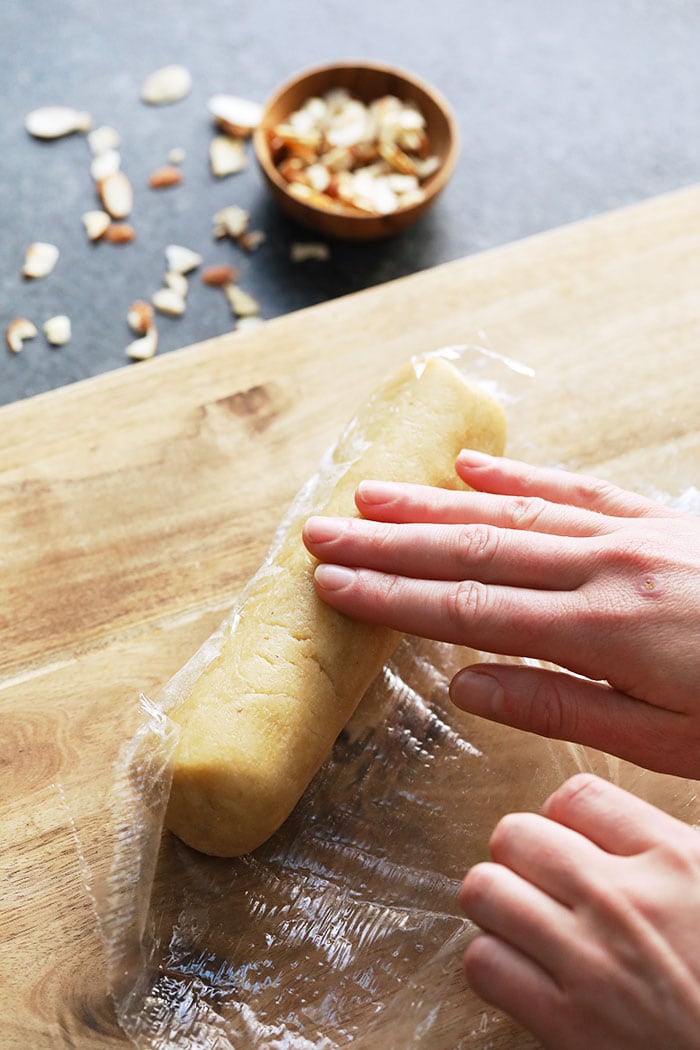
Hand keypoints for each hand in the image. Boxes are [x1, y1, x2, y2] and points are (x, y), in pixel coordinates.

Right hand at [302, 451, 699, 775]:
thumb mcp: (667, 743)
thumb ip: (561, 705)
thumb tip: (467, 685)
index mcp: (604, 631)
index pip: (470, 612)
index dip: (394, 599)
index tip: (334, 585)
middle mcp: (608, 567)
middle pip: (474, 551)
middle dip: (389, 544)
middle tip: (321, 533)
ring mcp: (634, 533)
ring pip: (513, 512)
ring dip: (434, 504)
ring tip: (370, 496)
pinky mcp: (658, 518)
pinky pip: (577, 488)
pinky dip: (520, 476)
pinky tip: (471, 468)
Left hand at [458, 773, 699, 1049]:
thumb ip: (672, 850)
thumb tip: (616, 829)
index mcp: (677, 860)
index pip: (577, 796)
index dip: (562, 818)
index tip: (570, 842)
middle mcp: (626, 901)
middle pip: (515, 835)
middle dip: (520, 855)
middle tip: (540, 883)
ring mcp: (593, 963)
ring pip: (485, 891)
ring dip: (498, 905)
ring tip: (524, 922)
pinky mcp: (569, 1027)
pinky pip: (485, 964)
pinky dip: (494, 964)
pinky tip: (525, 972)